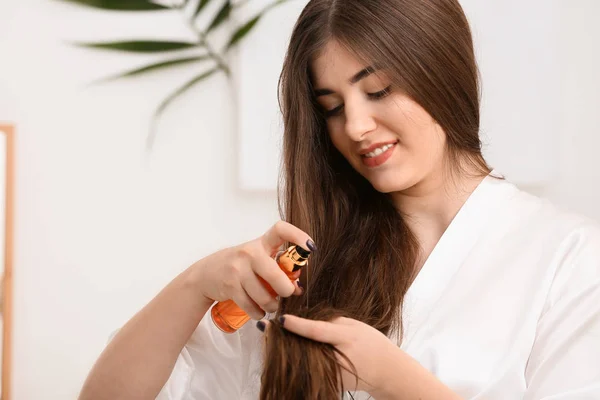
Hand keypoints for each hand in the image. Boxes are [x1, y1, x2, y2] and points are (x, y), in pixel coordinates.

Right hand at [193, 221, 314, 319]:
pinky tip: (258, 311)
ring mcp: (237, 269)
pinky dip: (258, 313)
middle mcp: (249, 253)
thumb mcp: (257, 260)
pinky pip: (252, 306)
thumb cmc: (240, 266)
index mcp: (261, 243)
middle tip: (287, 294)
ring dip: (271, 305)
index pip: (281, 229)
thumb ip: (277, 269)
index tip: (311, 247)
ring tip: (271, 304)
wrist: (206, 274)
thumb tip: (299, 288)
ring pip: (264, 296)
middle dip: (285, 290)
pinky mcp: (229, 286)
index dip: (298, 235)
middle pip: (276, 275)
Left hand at [261, 314, 399, 394]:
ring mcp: (332, 376)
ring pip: (303, 363)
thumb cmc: (370, 343)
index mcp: (346, 339)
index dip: (298, 325)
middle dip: (283, 339)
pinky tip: (283, 350)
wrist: (386, 371)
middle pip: (304, 349)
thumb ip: (330, 320)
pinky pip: (307, 371)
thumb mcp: (353, 325)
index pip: (317, 332)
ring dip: (285, 350)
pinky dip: (294, 361)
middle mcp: (337, 360)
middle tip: (264, 327)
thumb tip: (303, 315)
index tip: (281, 319)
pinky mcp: (328, 384)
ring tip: (268, 336)